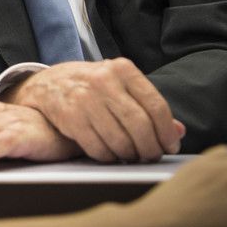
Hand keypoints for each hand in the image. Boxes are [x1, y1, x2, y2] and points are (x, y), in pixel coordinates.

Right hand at [6, 58, 184, 161]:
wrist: (47, 84)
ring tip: (132, 156)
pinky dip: (109, 157)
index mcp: (122, 69)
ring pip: (120, 140)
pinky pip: (98, 148)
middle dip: (150, 148)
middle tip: (151, 156)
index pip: (156, 106)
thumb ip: (148, 105)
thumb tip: (179, 131)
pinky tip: (111, 154)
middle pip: (140, 126)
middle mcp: (103, 81)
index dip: (167, 132)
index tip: (170, 146)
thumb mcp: (120, 85)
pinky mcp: (69, 117)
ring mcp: (84, 98)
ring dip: (130, 155)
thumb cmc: (91, 86)